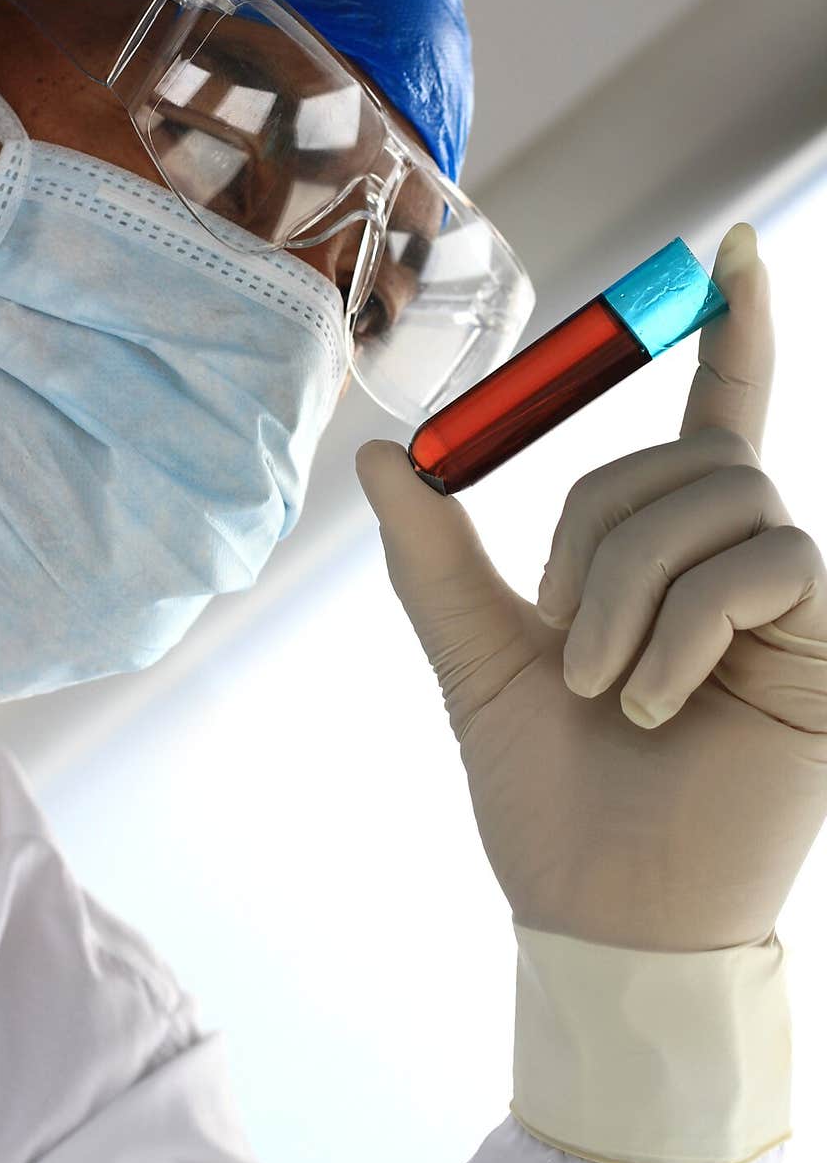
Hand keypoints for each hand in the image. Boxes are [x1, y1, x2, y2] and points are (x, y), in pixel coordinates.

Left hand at [356, 224, 826, 951]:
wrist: (602, 911)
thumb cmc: (547, 795)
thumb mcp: (477, 658)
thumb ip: (436, 556)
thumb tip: (381, 454)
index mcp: (668, 555)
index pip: (714, 415)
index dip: (734, 333)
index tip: (737, 251)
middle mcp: (739, 561)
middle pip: (681, 457)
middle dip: (593, 541)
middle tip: (562, 642)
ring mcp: (789, 604)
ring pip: (717, 499)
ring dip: (627, 591)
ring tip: (600, 687)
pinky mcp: (824, 644)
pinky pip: (764, 565)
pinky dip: (681, 627)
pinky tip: (651, 703)